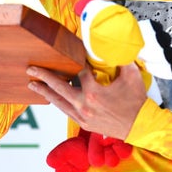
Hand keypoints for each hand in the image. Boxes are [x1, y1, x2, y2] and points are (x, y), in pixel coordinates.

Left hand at [26, 64, 146, 139]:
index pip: (80, 72)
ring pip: (59, 102)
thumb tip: (116, 45)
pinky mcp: (83, 123)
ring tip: (33, 84)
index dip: (77, 60)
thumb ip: (123, 59)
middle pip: (59, 88)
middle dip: (44, 77)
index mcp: (94, 93)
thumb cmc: (136, 102)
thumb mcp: (132, 76)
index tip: (72, 53)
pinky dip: (57, 102)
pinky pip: (66, 110)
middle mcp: (84, 106)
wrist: (139, 126)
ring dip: (45, 92)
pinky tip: (51, 97)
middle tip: (31, 69)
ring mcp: (82, 116)